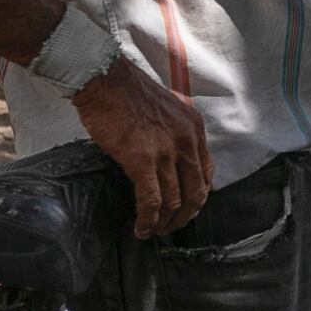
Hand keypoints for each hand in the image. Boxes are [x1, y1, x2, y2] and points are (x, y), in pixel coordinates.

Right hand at [72, 58, 212, 237]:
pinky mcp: (142, 159)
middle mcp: (186, 141)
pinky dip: (148, 219)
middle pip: (195, 192)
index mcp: (194, 129)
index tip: (186, 208)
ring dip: (164, 222)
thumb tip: (169, 163)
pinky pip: (152, 200)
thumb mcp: (166, 111)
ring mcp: (166, 151)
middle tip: (171, 227)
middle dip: (184, 216)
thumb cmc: (127, 93)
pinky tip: (141, 228)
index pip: (205, 173)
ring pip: (174, 200)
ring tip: (153, 231)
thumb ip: (174, 135)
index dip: (197, 197)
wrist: (104, 79)